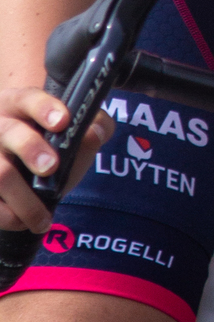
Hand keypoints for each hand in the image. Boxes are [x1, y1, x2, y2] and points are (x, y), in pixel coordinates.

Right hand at [0, 90, 110, 234]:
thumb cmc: (49, 146)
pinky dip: (8, 216)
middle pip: (9, 132)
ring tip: (43, 219)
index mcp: (19, 105)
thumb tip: (96, 131)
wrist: (24, 179)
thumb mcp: (72, 133)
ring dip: (24, 199)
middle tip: (51, 167)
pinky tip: (24, 223)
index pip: (28, 98)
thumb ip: (94, 126)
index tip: (63, 122)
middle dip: (31, 148)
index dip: (44, 108)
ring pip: (0, 173)